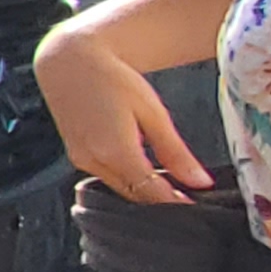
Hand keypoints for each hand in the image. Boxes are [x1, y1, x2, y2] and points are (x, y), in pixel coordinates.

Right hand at [36, 23, 210, 203]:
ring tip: (170, 186)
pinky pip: (106, 179)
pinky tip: (143, 171)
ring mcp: (81, 160)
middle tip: (188, 199)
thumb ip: (175, 152)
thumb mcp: (153, 113)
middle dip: (160, 201)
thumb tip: (200, 182)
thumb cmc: (113, 79)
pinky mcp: (76, 157)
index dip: (175, 204)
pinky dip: (127, 181)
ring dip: (143, 192)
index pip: (152, 193)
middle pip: (134, 196)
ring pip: (119, 190)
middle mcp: (94, 161)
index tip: (197, 209)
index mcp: (116, 150)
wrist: (70, 62)